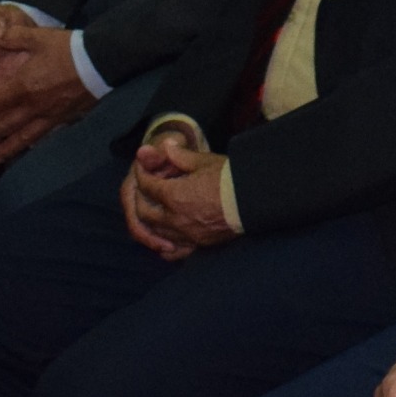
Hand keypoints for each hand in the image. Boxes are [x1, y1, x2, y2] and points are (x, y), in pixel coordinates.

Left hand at [0, 6, 90, 162]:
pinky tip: (23, 149)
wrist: (103, 61)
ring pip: (22, 137)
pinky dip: (29, 145)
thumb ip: (12, 36)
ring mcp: (49, 116)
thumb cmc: (68, 48)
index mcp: (23, 86)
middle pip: (4, 125)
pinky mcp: (64, 119)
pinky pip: (42, 136)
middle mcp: (33, 106)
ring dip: (4, 149)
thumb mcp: (38, 36)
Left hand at [121, 127, 240, 258]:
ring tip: (154, 211)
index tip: (144, 168)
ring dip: (150, 221)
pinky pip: (173, 251)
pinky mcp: (198, 245)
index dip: (142, 174)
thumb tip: (165, 144)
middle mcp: (174, 218)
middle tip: (146, 190)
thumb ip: (180, 155)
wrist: (255, 200)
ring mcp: (186, 234)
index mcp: (173, 195)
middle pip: (144, 212)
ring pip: (156, 232)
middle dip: (141, 198)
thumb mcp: (204, 161)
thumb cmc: (229, 178)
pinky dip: (165, 246)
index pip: (146, 186)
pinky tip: (165, 240)